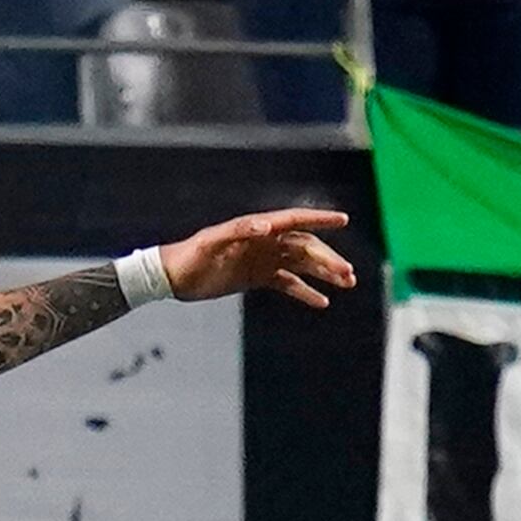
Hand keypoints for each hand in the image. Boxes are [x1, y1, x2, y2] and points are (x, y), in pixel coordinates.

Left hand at [158, 207, 361, 308]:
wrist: (172, 277)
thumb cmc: (190, 256)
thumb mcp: (211, 243)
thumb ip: (238, 231)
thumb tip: (267, 225)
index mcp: (256, 229)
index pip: (294, 220)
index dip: (319, 219)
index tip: (343, 219)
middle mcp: (264, 242)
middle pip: (305, 247)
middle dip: (328, 259)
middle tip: (349, 274)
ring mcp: (262, 260)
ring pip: (301, 264)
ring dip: (324, 273)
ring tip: (347, 284)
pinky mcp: (256, 277)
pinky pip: (287, 283)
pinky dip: (304, 292)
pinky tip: (322, 302)